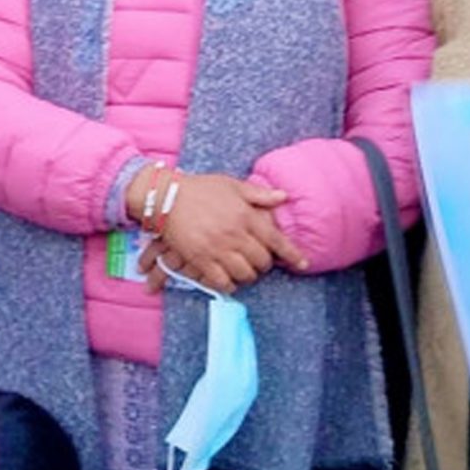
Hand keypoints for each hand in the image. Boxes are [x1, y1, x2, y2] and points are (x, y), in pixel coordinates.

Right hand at [142, 173, 302, 290]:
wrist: (166, 196)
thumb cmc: (200, 188)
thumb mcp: (231, 185)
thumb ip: (258, 195)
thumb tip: (283, 197)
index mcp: (246, 215)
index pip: (276, 240)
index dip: (293, 254)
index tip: (303, 263)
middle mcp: (235, 234)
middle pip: (262, 261)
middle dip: (265, 264)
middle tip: (259, 260)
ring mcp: (218, 249)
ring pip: (245, 274)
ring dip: (248, 275)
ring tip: (244, 269)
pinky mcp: (201, 260)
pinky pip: (222, 282)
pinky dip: (229, 284)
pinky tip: (228, 278)